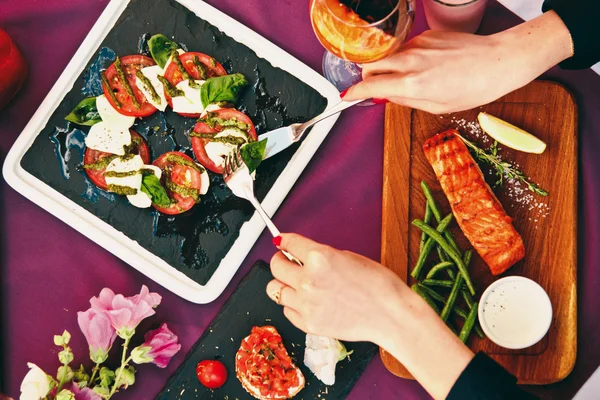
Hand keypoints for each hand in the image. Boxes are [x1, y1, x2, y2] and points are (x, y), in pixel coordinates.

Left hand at [266, 233, 406, 344]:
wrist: (390, 315)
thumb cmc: (378, 285)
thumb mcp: (348, 256)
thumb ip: (321, 255)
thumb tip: (302, 255)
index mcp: (319, 257)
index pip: (288, 243)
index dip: (284, 242)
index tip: (282, 243)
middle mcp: (308, 280)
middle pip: (275, 267)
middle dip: (281, 261)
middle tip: (287, 262)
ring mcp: (306, 304)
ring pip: (275, 290)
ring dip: (284, 284)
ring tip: (296, 284)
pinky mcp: (308, 324)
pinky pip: (287, 310)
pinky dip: (293, 305)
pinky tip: (308, 302)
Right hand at [342, 11, 572, 113]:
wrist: (499, 62)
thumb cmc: (474, 88)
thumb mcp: (437, 106)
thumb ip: (406, 100)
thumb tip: (386, 96)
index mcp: (412, 84)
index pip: (369, 86)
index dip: (354, 93)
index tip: (347, 97)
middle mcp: (411, 62)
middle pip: (370, 65)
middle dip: (367, 77)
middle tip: (375, 87)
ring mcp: (418, 45)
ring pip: (387, 55)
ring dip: (387, 67)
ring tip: (406, 78)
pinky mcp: (426, 35)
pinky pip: (405, 48)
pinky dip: (406, 57)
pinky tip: (425, 65)